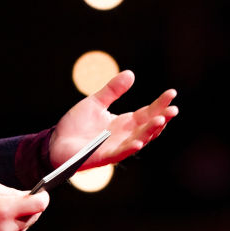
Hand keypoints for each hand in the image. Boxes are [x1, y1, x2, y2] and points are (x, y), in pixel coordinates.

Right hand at [0, 178, 49, 230]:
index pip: (39, 205)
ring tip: (2, 211)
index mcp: (6, 209)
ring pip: (23, 229)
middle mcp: (8, 228)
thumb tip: (26, 195)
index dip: (43, 197)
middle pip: (33, 217)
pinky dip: (9, 230)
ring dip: (19, 220)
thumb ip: (9, 191)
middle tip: (21, 200)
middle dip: (30, 208)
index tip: (42, 193)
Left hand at [50, 70, 177, 170]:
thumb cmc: (76, 125)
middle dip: (162, 119)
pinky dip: (129, 148)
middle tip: (173, 109)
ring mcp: (116, 147)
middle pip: (148, 127)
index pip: (147, 113)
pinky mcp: (103, 157)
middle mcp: (124, 136)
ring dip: (150, 132)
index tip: (172, 93)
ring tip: (160, 120)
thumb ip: (113, 90)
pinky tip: (138, 142)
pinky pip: (120, 153)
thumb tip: (131, 73)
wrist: (56, 142)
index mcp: (124, 123)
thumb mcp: (95, 102)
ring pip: (139, 140)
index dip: (160, 104)